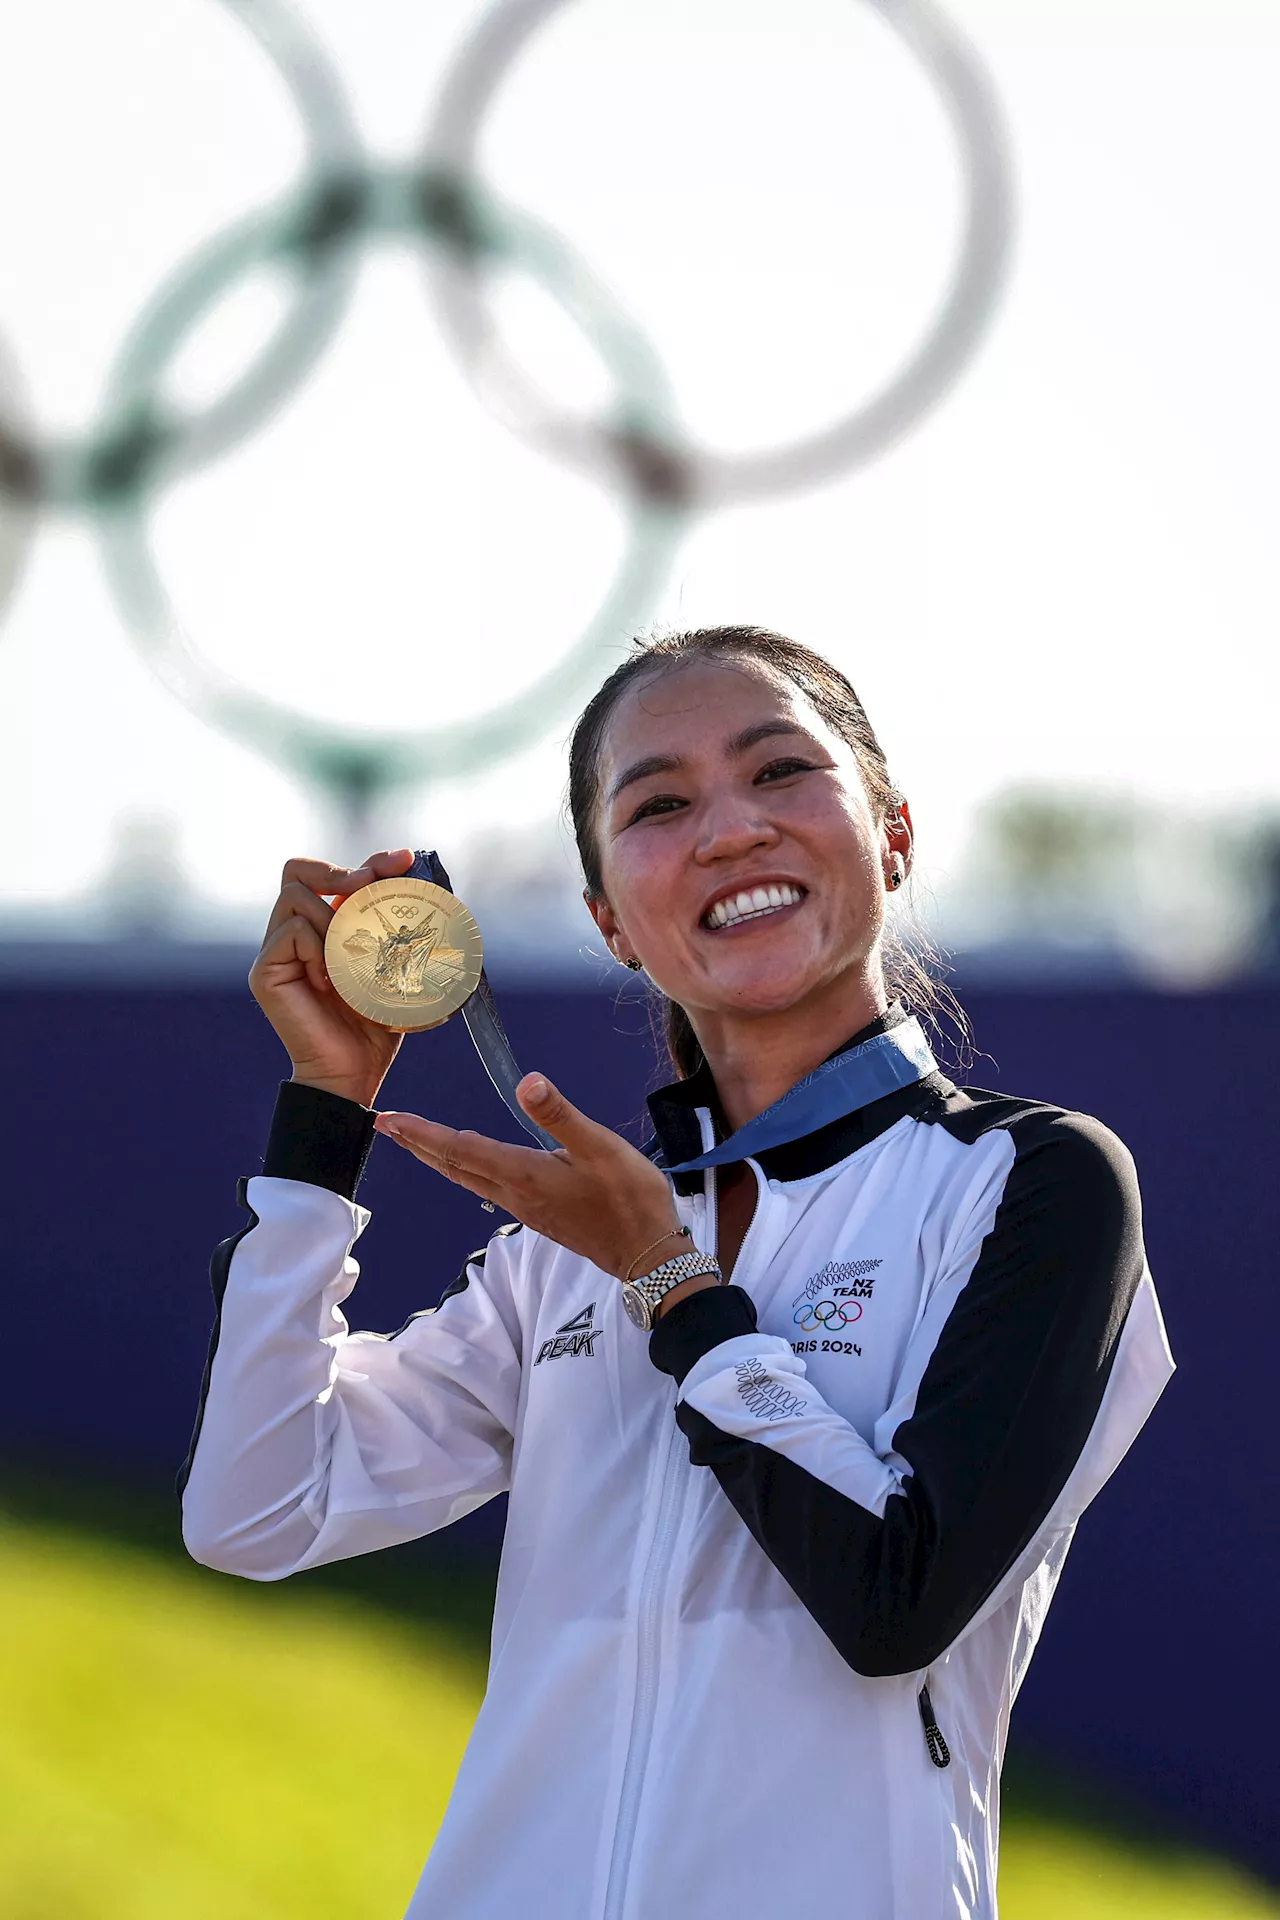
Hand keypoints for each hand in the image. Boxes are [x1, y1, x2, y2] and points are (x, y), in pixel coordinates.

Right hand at [250, 849, 414, 1107]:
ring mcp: (274, 951)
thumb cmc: (375, 1024)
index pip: (330, 874)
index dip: (366, 861)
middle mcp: (292, 932)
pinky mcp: (264, 971)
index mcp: (321, 927)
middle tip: (369, 884)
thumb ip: (397, 932)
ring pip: (296, 898)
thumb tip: (423, 887)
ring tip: (352, 959)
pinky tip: (332, 981)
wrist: (353, 1073)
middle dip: (338, 870)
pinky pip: (291, 932)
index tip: (402, 860)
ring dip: (331, 918)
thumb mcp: (394, 968)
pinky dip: (318, 947)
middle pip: (297, 871)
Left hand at [375, 1073, 686, 1281]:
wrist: (647, 1254)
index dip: (422, 1132)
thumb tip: (526, 1081)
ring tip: (417, 1142)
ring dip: (439, 1158)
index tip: (389, 1119)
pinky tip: (472, 1164)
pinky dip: (466, 1169)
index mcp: (523, 1173)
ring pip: (468, 1179)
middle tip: (385, 1126)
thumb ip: (561, 1115)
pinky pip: (488, 1187)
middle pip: (454, 1166)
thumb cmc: (629, 1199)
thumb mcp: (600, 1147)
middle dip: (418, 1145)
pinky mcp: (539, 1214)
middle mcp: (514, 1193)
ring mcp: (525, 1208)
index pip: (460, 1148)